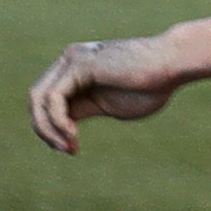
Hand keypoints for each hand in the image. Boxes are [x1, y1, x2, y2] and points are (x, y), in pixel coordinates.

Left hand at [29, 34, 185, 151]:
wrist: (174, 65)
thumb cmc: (152, 85)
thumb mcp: (108, 105)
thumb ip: (82, 110)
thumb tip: (60, 128)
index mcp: (77, 70)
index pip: (48, 101)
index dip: (52, 129)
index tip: (72, 150)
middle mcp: (69, 60)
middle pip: (36, 100)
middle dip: (45, 130)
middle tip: (67, 150)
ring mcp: (72, 60)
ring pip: (38, 99)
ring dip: (48, 129)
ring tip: (68, 146)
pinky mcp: (78, 64)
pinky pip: (53, 99)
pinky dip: (58, 121)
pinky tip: (74, 134)